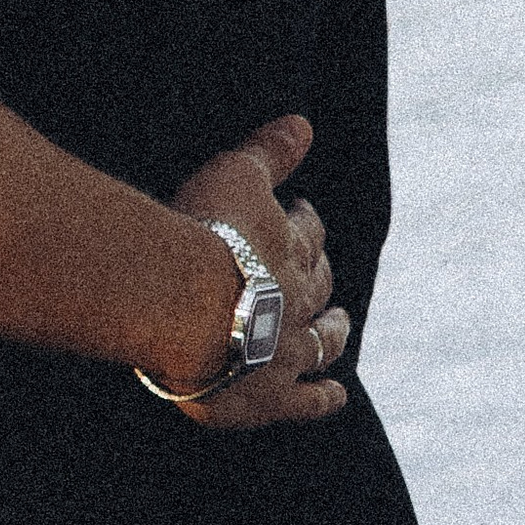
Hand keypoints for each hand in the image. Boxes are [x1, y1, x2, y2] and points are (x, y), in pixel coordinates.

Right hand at [165, 114, 349, 431]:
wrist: (183, 305)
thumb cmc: (203, 234)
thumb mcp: (237, 177)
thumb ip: (270, 153)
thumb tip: (304, 124)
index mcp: (292, 249)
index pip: (308, 233)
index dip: (306, 223)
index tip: (303, 215)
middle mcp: (299, 301)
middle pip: (319, 287)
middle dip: (323, 277)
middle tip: (325, 274)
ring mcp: (288, 351)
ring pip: (322, 342)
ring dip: (333, 334)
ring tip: (341, 327)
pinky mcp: (269, 396)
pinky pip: (307, 400)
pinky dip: (324, 397)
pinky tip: (337, 395)